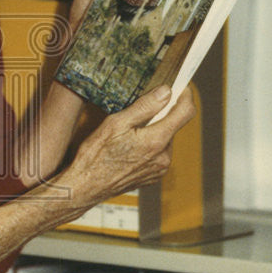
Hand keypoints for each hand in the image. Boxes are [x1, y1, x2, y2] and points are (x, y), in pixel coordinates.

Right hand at [55, 85, 195, 217]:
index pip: (185, 112)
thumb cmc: (96, 155)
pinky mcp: (154, 176)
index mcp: (156, 141)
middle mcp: (164, 157)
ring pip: (165, 139)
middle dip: (161, 115)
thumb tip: (166, 92)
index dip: (186, 95)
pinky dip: (149, 145)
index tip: (180, 86)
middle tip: (137, 112)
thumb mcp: (116, 123)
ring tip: (128, 134)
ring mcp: (160, 169)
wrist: (86, 186)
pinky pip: (158, 154)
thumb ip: (145, 107)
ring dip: (154, 131)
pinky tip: (129, 148)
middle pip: (174, 125)